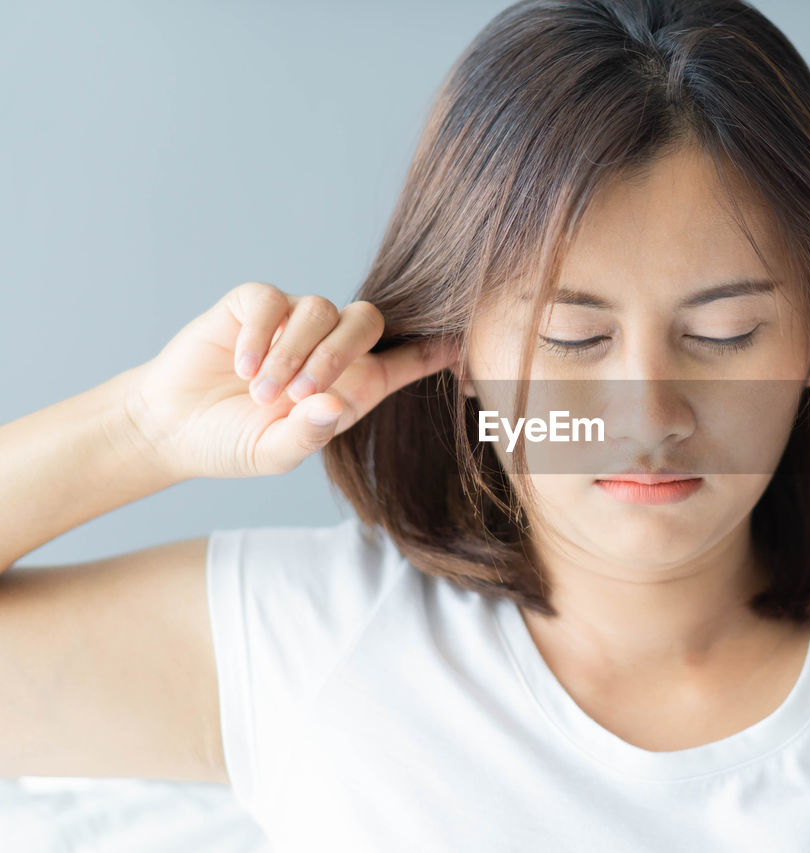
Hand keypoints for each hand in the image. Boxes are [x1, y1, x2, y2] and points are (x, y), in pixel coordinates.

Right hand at [121, 282, 459, 479]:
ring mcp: (293, 320)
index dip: (436, 350)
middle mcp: (331, 345)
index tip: (464, 342)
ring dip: (292, 354)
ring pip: (318, 309)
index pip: (408, 358)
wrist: (173, 426)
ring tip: (263, 394)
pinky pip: (270, 301)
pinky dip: (259, 335)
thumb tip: (333, 404)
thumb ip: (308, 434)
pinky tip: (242, 368)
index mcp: (354, 383)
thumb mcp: (275, 453)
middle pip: (367, 319)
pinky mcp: (254, 305)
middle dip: (341, 353)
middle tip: (303, 393)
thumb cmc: (235, 441)